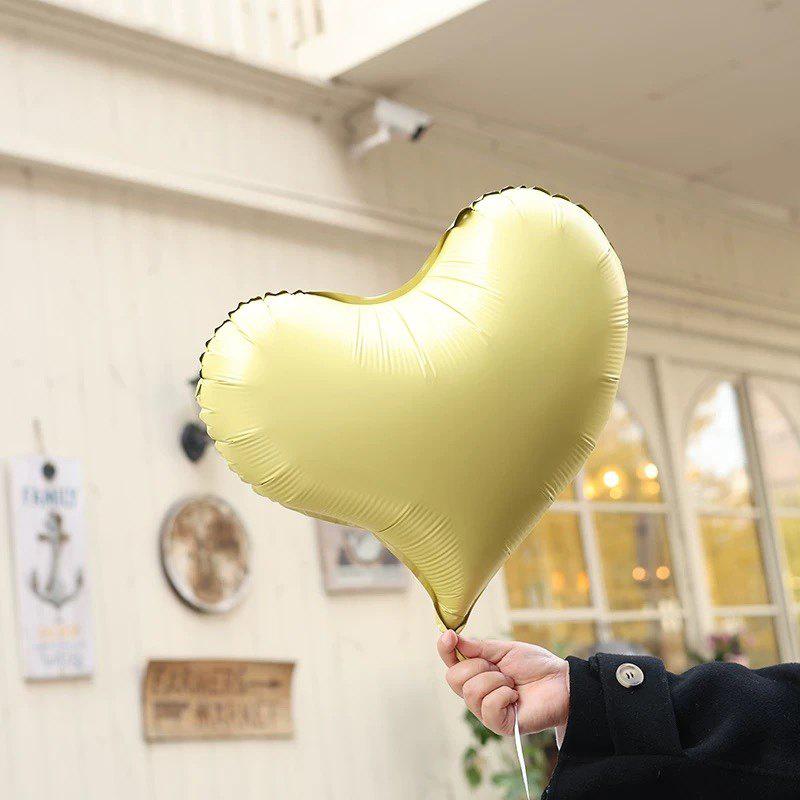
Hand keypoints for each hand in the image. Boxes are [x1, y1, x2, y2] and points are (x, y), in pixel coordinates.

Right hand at [437, 631, 569, 739]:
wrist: (561, 682)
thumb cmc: (534, 666)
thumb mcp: (505, 650)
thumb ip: (479, 648)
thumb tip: (454, 638)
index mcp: (476, 672)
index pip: (450, 662)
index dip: (444, 648)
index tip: (450, 635)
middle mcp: (476, 693)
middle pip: (453, 678)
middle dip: (478, 666)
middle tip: (500, 668)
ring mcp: (485, 710)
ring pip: (471, 691)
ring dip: (496, 680)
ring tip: (511, 683)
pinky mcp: (498, 725)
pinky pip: (488, 706)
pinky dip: (504, 695)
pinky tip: (515, 696)